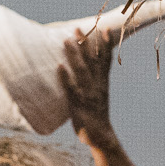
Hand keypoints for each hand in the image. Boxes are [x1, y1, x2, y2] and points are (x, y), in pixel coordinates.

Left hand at [59, 23, 122, 148]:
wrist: (101, 137)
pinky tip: (59, 67)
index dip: (105, 45)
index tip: (105, 29)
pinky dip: (65, 78)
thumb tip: (85, 69)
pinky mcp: (77, 105)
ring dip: (74, 55)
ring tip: (66, 41)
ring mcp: (87, 95)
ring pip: (81, 71)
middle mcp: (97, 86)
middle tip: (77, 28)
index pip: (105, 61)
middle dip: (85, 44)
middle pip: (91, 61)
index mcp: (103, 83)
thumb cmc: (97, 115)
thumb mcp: (99, 96)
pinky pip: (70, 89)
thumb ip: (94, 82)